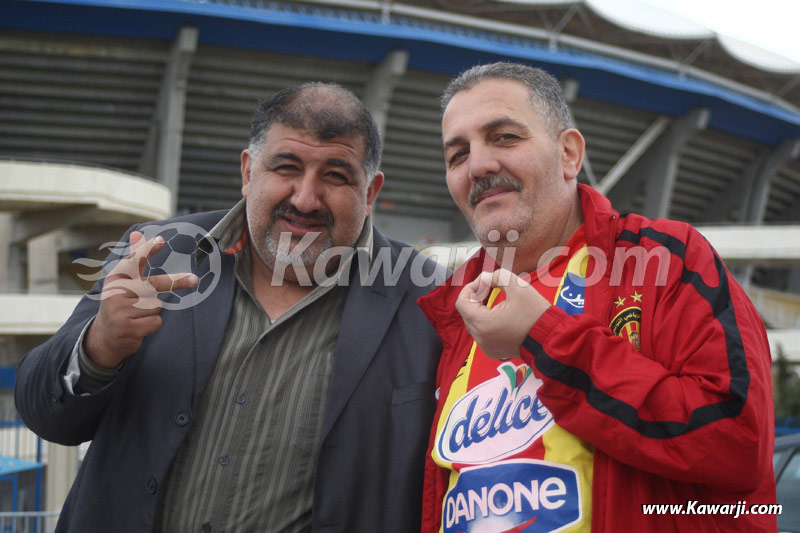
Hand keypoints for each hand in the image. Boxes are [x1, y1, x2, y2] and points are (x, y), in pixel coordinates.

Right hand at [84, 231, 197, 367]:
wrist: (105, 337)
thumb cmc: (120, 303)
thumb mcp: (124, 280)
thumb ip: (135, 259)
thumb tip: (137, 233)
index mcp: (115, 278)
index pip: (133, 261)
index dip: (147, 250)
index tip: (161, 240)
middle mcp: (115, 292)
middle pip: (154, 285)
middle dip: (177, 283)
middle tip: (195, 279)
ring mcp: (120, 311)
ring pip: (156, 305)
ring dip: (152, 311)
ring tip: (138, 315)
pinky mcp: (128, 328)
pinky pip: (155, 321)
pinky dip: (152, 324)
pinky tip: (138, 327)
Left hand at [455, 268, 550, 359]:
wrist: (551, 339)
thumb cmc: (535, 313)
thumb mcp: (519, 287)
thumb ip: (497, 277)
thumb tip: (484, 278)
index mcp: (484, 323)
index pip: (462, 302)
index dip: (470, 288)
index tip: (484, 281)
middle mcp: (481, 338)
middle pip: (467, 312)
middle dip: (475, 297)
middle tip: (491, 287)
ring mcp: (486, 347)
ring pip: (474, 323)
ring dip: (480, 309)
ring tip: (495, 299)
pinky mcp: (493, 352)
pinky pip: (482, 334)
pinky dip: (486, 322)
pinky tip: (500, 315)